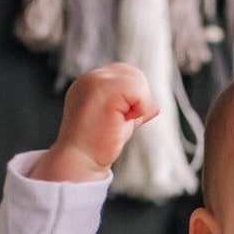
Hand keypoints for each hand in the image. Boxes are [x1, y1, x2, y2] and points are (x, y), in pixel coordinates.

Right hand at [29, 64, 159, 182]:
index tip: (119, 119)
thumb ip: (134, 111)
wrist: (79, 160)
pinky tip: (121, 120)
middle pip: (133, 73)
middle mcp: (91, 78)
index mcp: (92, 84)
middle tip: (120, 121)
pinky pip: (137, 88)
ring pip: (137, 78)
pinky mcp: (102, 87)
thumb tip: (154, 106)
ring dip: (138, 103)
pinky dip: (139, 106)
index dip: (132, 98)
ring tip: (120, 121)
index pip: (125, 76)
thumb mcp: (119, 125)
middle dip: (137, 98)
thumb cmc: (95, 147)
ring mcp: (95, 80)